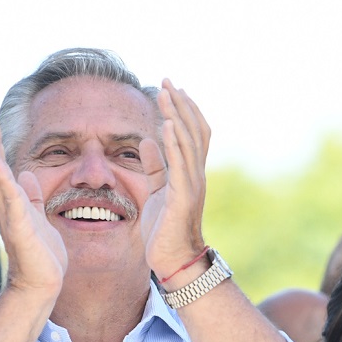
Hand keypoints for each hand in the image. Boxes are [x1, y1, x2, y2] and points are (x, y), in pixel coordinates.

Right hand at [0, 114, 66, 296]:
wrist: (42, 285)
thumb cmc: (42, 256)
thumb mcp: (40, 218)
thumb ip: (32, 197)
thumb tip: (28, 174)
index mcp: (14, 203)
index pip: (2, 168)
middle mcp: (7, 207)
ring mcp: (11, 216)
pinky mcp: (19, 228)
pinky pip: (11, 200)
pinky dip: (4, 181)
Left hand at [141, 81, 210, 286]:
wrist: (174, 260)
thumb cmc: (164, 229)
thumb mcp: (156, 192)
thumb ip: (155, 167)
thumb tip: (146, 141)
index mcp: (189, 173)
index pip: (192, 134)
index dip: (185, 110)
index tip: (173, 89)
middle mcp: (195, 174)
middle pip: (193, 131)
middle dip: (180, 104)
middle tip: (168, 81)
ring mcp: (191, 185)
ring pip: (188, 142)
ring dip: (177, 115)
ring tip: (167, 93)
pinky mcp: (183, 197)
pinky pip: (180, 165)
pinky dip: (175, 143)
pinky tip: (167, 125)